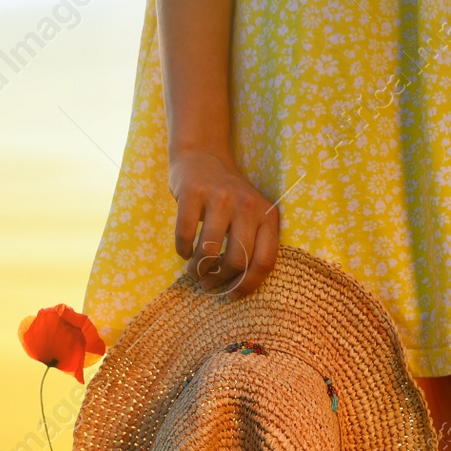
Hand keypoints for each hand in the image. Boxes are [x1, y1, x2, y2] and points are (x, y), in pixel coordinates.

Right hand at [166, 147, 279, 295]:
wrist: (203, 156)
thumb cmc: (228, 197)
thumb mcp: (251, 215)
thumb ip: (251, 244)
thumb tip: (237, 288)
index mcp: (267, 215)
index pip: (264, 261)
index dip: (248, 285)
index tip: (232, 294)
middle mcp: (247, 206)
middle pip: (236, 261)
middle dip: (220, 279)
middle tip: (208, 283)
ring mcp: (220, 197)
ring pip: (209, 251)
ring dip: (198, 269)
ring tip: (194, 271)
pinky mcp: (193, 192)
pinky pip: (185, 235)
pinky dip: (182, 251)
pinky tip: (184, 252)